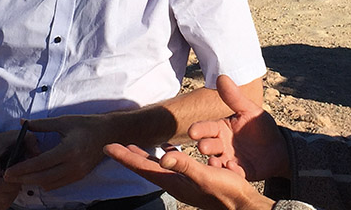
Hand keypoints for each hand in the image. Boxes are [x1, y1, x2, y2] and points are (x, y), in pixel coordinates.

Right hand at [0, 128, 30, 209]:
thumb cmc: (1, 143)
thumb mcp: (15, 136)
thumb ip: (29, 140)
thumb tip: (38, 153)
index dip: (12, 184)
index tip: (19, 176)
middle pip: (1, 197)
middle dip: (15, 190)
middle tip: (19, 179)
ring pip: (0, 204)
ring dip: (11, 196)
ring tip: (13, 182)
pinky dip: (4, 200)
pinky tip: (7, 188)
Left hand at [3, 113, 106, 190]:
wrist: (109, 133)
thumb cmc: (87, 124)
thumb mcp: (64, 121)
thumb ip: (41, 124)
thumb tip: (22, 123)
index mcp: (68, 150)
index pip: (40, 163)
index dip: (22, 168)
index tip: (8, 170)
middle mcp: (73, 165)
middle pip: (42, 178)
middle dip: (23, 179)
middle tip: (8, 176)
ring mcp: (77, 173)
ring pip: (49, 184)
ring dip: (33, 181)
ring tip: (21, 175)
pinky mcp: (79, 176)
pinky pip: (57, 184)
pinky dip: (45, 182)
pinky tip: (37, 175)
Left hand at [105, 144, 273, 209]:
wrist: (243, 205)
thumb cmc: (227, 191)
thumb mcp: (206, 176)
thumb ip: (185, 165)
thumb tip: (163, 155)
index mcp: (174, 182)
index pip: (143, 168)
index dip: (125, 156)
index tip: (107, 146)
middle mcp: (175, 183)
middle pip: (145, 168)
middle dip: (128, 156)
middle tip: (112, 146)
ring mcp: (183, 182)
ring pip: (157, 166)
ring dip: (143, 157)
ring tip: (133, 147)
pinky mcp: (193, 179)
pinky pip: (173, 164)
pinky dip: (166, 155)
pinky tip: (168, 149)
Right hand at [189, 75, 289, 180]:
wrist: (278, 146)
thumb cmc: (260, 126)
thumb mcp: (249, 110)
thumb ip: (234, 97)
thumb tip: (221, 76)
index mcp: (220, 128)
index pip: (206, 128)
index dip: (200, 129)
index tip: (193, 131)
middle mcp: (220, 145)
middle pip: (209, 145)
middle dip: (205, 146)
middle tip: (203, 147)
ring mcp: (228, 160)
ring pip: (217, 162)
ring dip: (214, 163)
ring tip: (215, 162)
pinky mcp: (239, 172)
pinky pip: (234, 173)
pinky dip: (232, 171)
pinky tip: (234, 168)